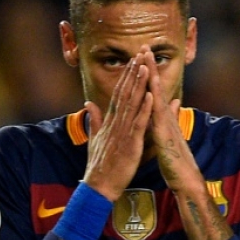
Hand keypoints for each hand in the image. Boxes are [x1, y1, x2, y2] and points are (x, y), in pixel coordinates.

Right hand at [83, 54, 152, 200]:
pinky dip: (145, 109)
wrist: (98, 186)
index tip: (133, 60)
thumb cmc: (99, 165)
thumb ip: (94, 120)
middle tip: (141, 53)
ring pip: (132, 104)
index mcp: (110, 122)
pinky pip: (139, 123)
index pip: (119, 93)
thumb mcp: (95, 139)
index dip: (126, 76)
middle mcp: (115, 123)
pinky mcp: (130, 143)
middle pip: (125, 93)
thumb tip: (88, 103)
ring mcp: (122, 132)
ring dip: (139, 84)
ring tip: (146, 66)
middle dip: (133, 72)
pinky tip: (151, 95)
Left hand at [143, 48, 200, 193]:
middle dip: (150, 67)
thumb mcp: (170, 137)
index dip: (147, 73)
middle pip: (156, 88)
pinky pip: (159, 118)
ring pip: (158, 98)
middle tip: (144, 46)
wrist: (187, 181)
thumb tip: (173, 103)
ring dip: (153, 78)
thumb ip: (170, 118)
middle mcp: (165, 118)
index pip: (153, 91)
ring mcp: (166, 126)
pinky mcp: (165, 137)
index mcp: (162, 119)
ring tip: (148, 60)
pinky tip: (152, 92)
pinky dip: (155, 104)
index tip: (141, 55)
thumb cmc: (177, 162)